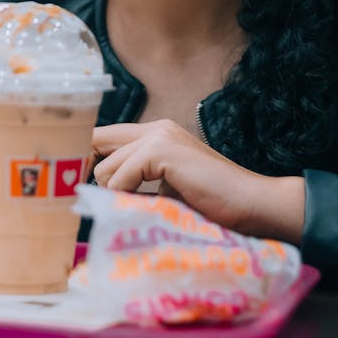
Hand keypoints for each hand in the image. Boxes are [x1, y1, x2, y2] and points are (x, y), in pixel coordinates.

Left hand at [92, 118, 304, 244]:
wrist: (252, 205)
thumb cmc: (215, 206)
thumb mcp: (167, 191)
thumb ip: (138, 185)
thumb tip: (99, 197)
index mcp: (157, 134)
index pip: (105, 137)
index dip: (88, 160)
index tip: (84, 189)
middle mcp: (155, 128)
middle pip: (96, 142)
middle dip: (89, 173)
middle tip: (97, 202)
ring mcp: (159, 136)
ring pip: (105, 166)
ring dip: (114, 194)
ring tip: (138, 209)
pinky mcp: (162, 150)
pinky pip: (120, 176)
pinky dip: (126, 197)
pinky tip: (149, 207)